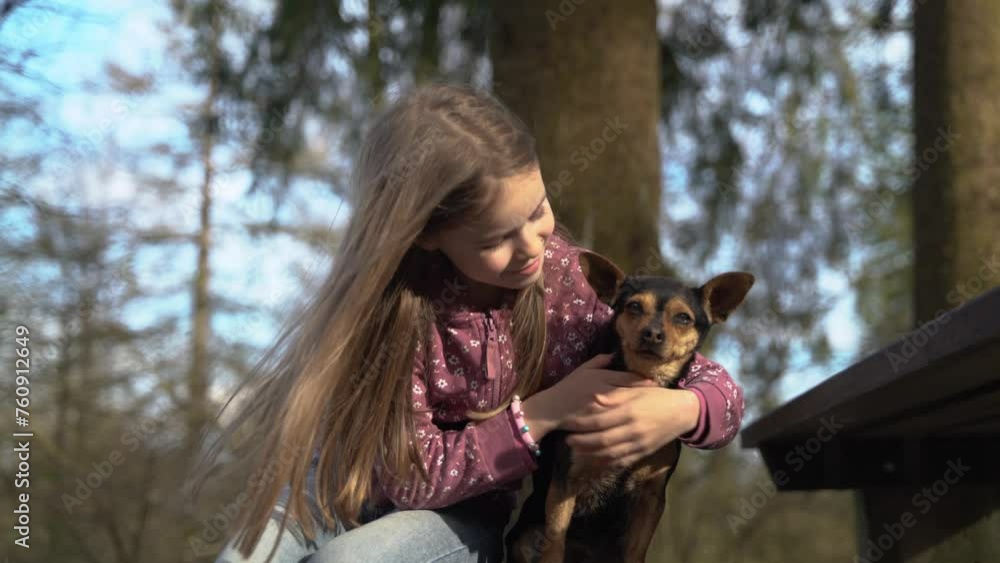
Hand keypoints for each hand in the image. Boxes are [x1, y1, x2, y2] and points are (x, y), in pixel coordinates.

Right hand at [520, 354, 657, 441]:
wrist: (551, 409)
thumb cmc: (567, 388)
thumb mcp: (582, 370)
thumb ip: (599, 361)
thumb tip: (615, 354)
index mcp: (600, 377)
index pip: (628, 378)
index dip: (643, 381)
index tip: (654, 383)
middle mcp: (603, 392)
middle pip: (632, 393)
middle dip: (646, 395)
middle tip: (660, 396)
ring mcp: (602, 410)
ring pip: (627, 409)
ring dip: (640, 409)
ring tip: (652, 410)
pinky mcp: (599, 424)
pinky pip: (618, 422)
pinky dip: (629, 422)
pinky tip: (638, 423)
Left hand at [562, 386, 700, 468]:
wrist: (682, 412)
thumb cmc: (657, 396)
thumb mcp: (637, 390)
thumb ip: (615, 395)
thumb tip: (594, 397)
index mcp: (630, 411)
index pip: (600, 420)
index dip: (581, 424)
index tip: (568, 422)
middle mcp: (633, 430)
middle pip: (602, 440)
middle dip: (582, 442)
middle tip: (567, 440)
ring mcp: (639, 444)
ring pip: (610, 454)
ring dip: (590, 455)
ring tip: (576, 451)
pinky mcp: (643, 453)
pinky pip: (621, 462)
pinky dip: (605, 464)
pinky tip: (593, 462)